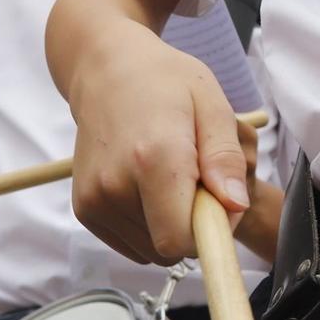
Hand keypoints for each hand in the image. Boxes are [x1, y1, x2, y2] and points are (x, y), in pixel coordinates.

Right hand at [67, 22, 252, 264]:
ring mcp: (94, 200)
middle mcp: (114, 185)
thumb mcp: (212, 105)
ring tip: (172, 177)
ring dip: (170, 225)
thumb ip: (225, 159)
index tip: (220, 199)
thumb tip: (235, 206)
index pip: (181, 240)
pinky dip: (148, 226)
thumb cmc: (165, 82)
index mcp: (153, 159)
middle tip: (198, 180)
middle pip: (168, 248)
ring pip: (150, 250)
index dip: (211, 230)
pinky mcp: (84, 208)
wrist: (106, 69)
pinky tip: (149, 186)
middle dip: (193, 226)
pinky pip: (130, 243)